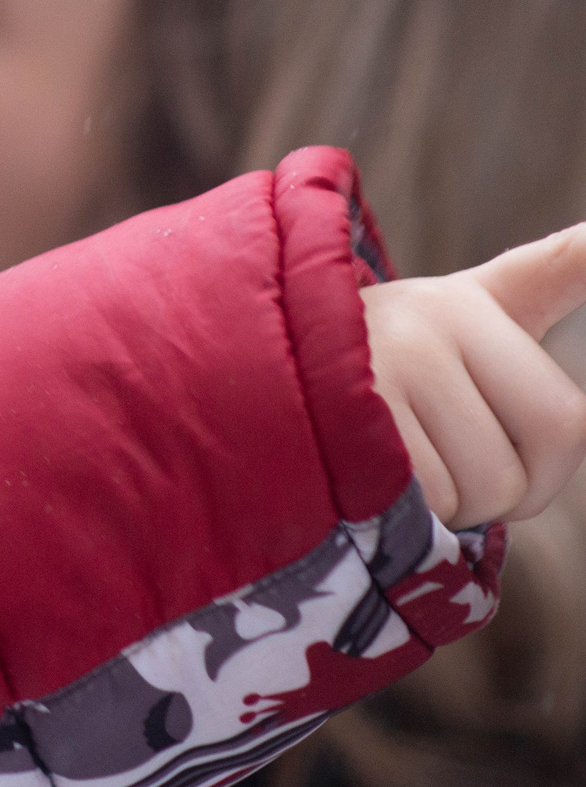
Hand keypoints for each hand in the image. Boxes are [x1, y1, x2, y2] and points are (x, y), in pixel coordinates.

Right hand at [363, 224, 585, 527]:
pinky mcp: (339, 408)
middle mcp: (429, 321)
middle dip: (500, 496)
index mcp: (471, 303)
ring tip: (386, 467)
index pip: (567, 420)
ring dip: (440, 509)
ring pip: (475, 489)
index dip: (549, 462)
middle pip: (536, 463)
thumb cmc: (373, 353)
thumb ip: (547, 274)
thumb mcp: (465, 306)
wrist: (233, 365)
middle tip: (438, 475)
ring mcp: (381, 363)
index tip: (545, 382)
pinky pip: (416, 497)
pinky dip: (393, 511)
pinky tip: (353, 477)